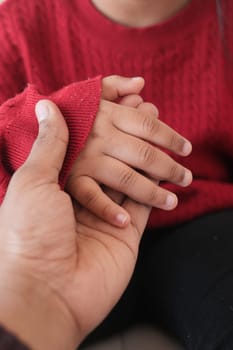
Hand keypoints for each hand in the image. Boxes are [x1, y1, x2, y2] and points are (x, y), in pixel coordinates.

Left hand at [0, 100, 150, 349]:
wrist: (46, 290)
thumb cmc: (30, 234)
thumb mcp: (32, 181)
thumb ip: (50, 144)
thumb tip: (47, 106)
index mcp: (58, 180)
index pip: (89, 143)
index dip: (107, 122)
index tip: (125, 101)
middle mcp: (83, 195)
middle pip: (116, 158)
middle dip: (137, 136)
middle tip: (154, 112)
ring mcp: (106, 213)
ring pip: (134, 179)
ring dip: (152, 160)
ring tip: (169, 139)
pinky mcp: (125, 233)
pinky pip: (143, 206)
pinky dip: (155, 189)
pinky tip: (165, 173)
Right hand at [66, 75, 192, 227]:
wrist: (28, 129)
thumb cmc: (69, 114)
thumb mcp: (89, 94)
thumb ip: (113, 85)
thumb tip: (141, 84)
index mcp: (106, 114)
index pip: (148, 126)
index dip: (172, 138)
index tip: (187, 149)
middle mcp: (99, 136)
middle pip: (144, 154)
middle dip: (170, 167)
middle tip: (187, 178)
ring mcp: (85, 160)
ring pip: (126, 178)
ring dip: (151, 192)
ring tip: (171, 201)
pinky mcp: (71, 180)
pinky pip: (92, 197)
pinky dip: (108, 210)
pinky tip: (125, 222)